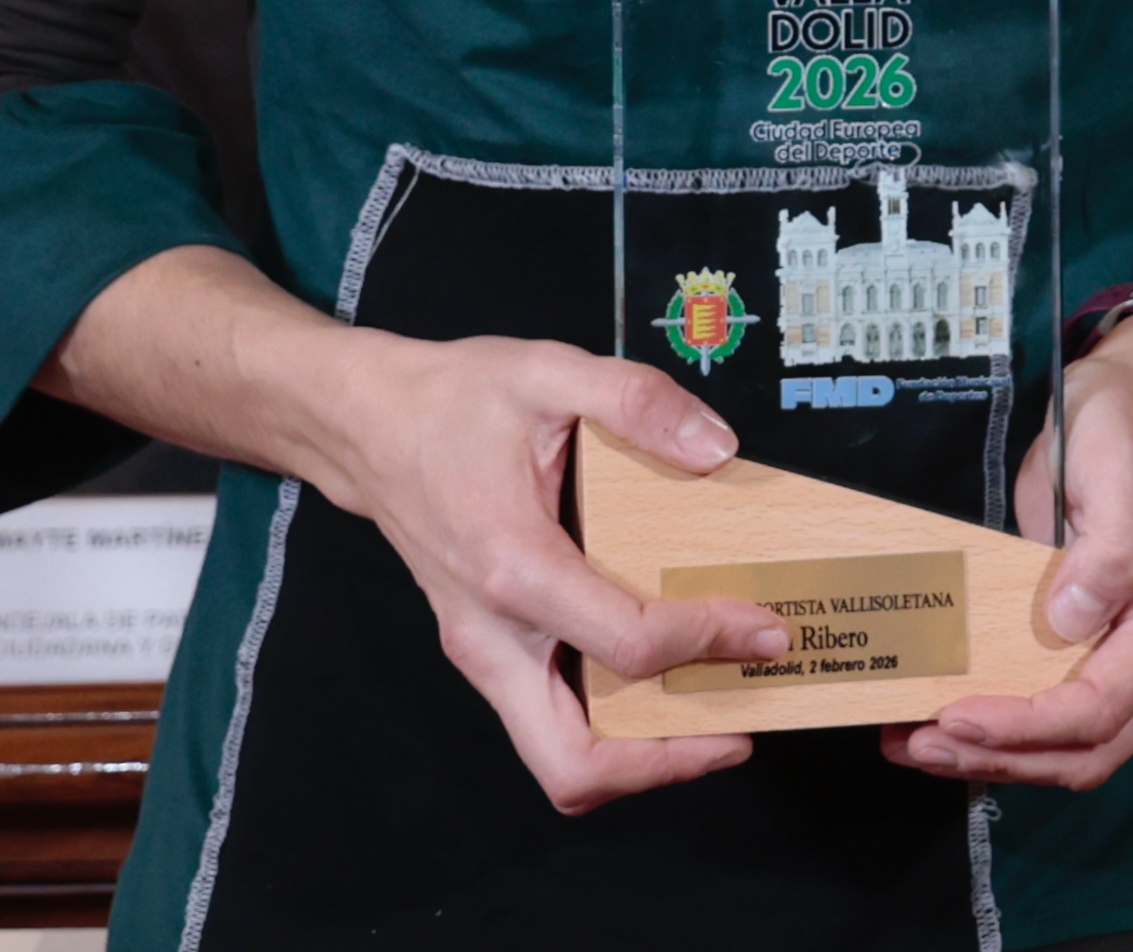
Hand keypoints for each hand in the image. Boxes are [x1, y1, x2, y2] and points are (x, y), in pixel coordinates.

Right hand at [307, 328, 786, 811]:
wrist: (368, 425)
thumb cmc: (452, 402)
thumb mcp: (549, 370)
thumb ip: (637, 401)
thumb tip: (716, 448)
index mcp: (511, 567)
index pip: (624, 646)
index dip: (706, 643)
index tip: (764, 629)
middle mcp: (490, 633)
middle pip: (570, 762)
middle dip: (664, 763)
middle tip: (737, 731)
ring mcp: (484, 652)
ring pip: (557, 756)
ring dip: (640, 753)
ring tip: (715, 711)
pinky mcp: (489, 650)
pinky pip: (552, 716)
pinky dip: (613, 721)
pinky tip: (666, 676)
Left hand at [893, 327, 1132, 788]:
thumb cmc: (1123, 434)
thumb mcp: (1120, 472)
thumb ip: (1111, 551)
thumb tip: (1073, 623)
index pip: (1102, 705)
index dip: (1026, 726)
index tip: (953, 716)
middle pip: (1089, 748)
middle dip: (1003, 758)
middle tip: (922, 745)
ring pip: (1075, 751)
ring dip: (997, 759)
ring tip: (919, 745)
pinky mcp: (1108, 658)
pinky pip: (1062, 723)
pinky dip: (1008, 738)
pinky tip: (947, 727)